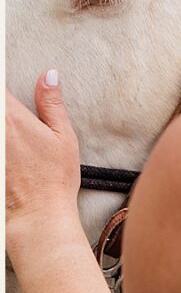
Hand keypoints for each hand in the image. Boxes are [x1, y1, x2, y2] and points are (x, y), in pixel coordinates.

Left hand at [6, 71, 81, 240]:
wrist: (37, 216)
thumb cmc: (54, 179)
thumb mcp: (63, 137)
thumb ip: (51, 103)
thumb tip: (49, 75)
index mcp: (13, 119)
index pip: (0, 89)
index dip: (2, 84)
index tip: (7, 88)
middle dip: (5, 107)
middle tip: (14, 122)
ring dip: (1, 125)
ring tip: (12, 139)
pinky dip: (0, 143)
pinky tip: (8, 151)